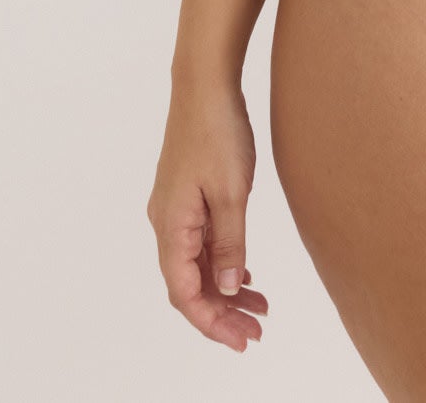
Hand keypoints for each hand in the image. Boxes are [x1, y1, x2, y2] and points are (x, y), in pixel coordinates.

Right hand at [147, 80, 270, 350]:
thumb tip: (226, 289)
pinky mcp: (186, 197)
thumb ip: (230, 243)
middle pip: (188, 284)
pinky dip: (220, 263)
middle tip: (256, 331)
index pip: (184, 293)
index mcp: (171, 226)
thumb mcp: (231, 192)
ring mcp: (175, 210)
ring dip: (223, 289)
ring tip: (258, 307)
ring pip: (195, 265)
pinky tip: (243, 273)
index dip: (211, 322)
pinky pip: (199, 243)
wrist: (205, 85)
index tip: (241, 340)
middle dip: (221, 313)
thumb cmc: (217, 132)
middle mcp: (166, 223)